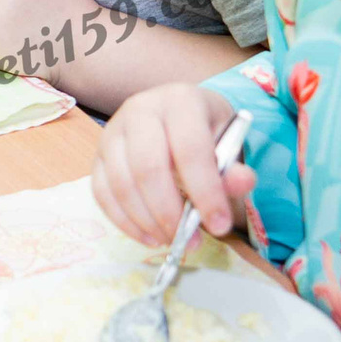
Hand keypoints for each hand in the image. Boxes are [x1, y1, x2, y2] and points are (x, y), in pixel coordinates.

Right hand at [89, 81, 246, 243]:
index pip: (190, 149)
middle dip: (170, 212)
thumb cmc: (204, 132)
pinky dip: (125, 222)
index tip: (220, 225)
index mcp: (179, 100)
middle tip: (191, 241)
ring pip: (121, 183)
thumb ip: (232, 168)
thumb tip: (243, 182)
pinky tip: (150, 237)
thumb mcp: (227, 144)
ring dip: (148, 221)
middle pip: (148, 167)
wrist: (178, 117)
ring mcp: (112, 132)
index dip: (205, 191)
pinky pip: (102, 194)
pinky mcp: (97, 156)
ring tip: (173, 240)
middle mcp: (139, 109)